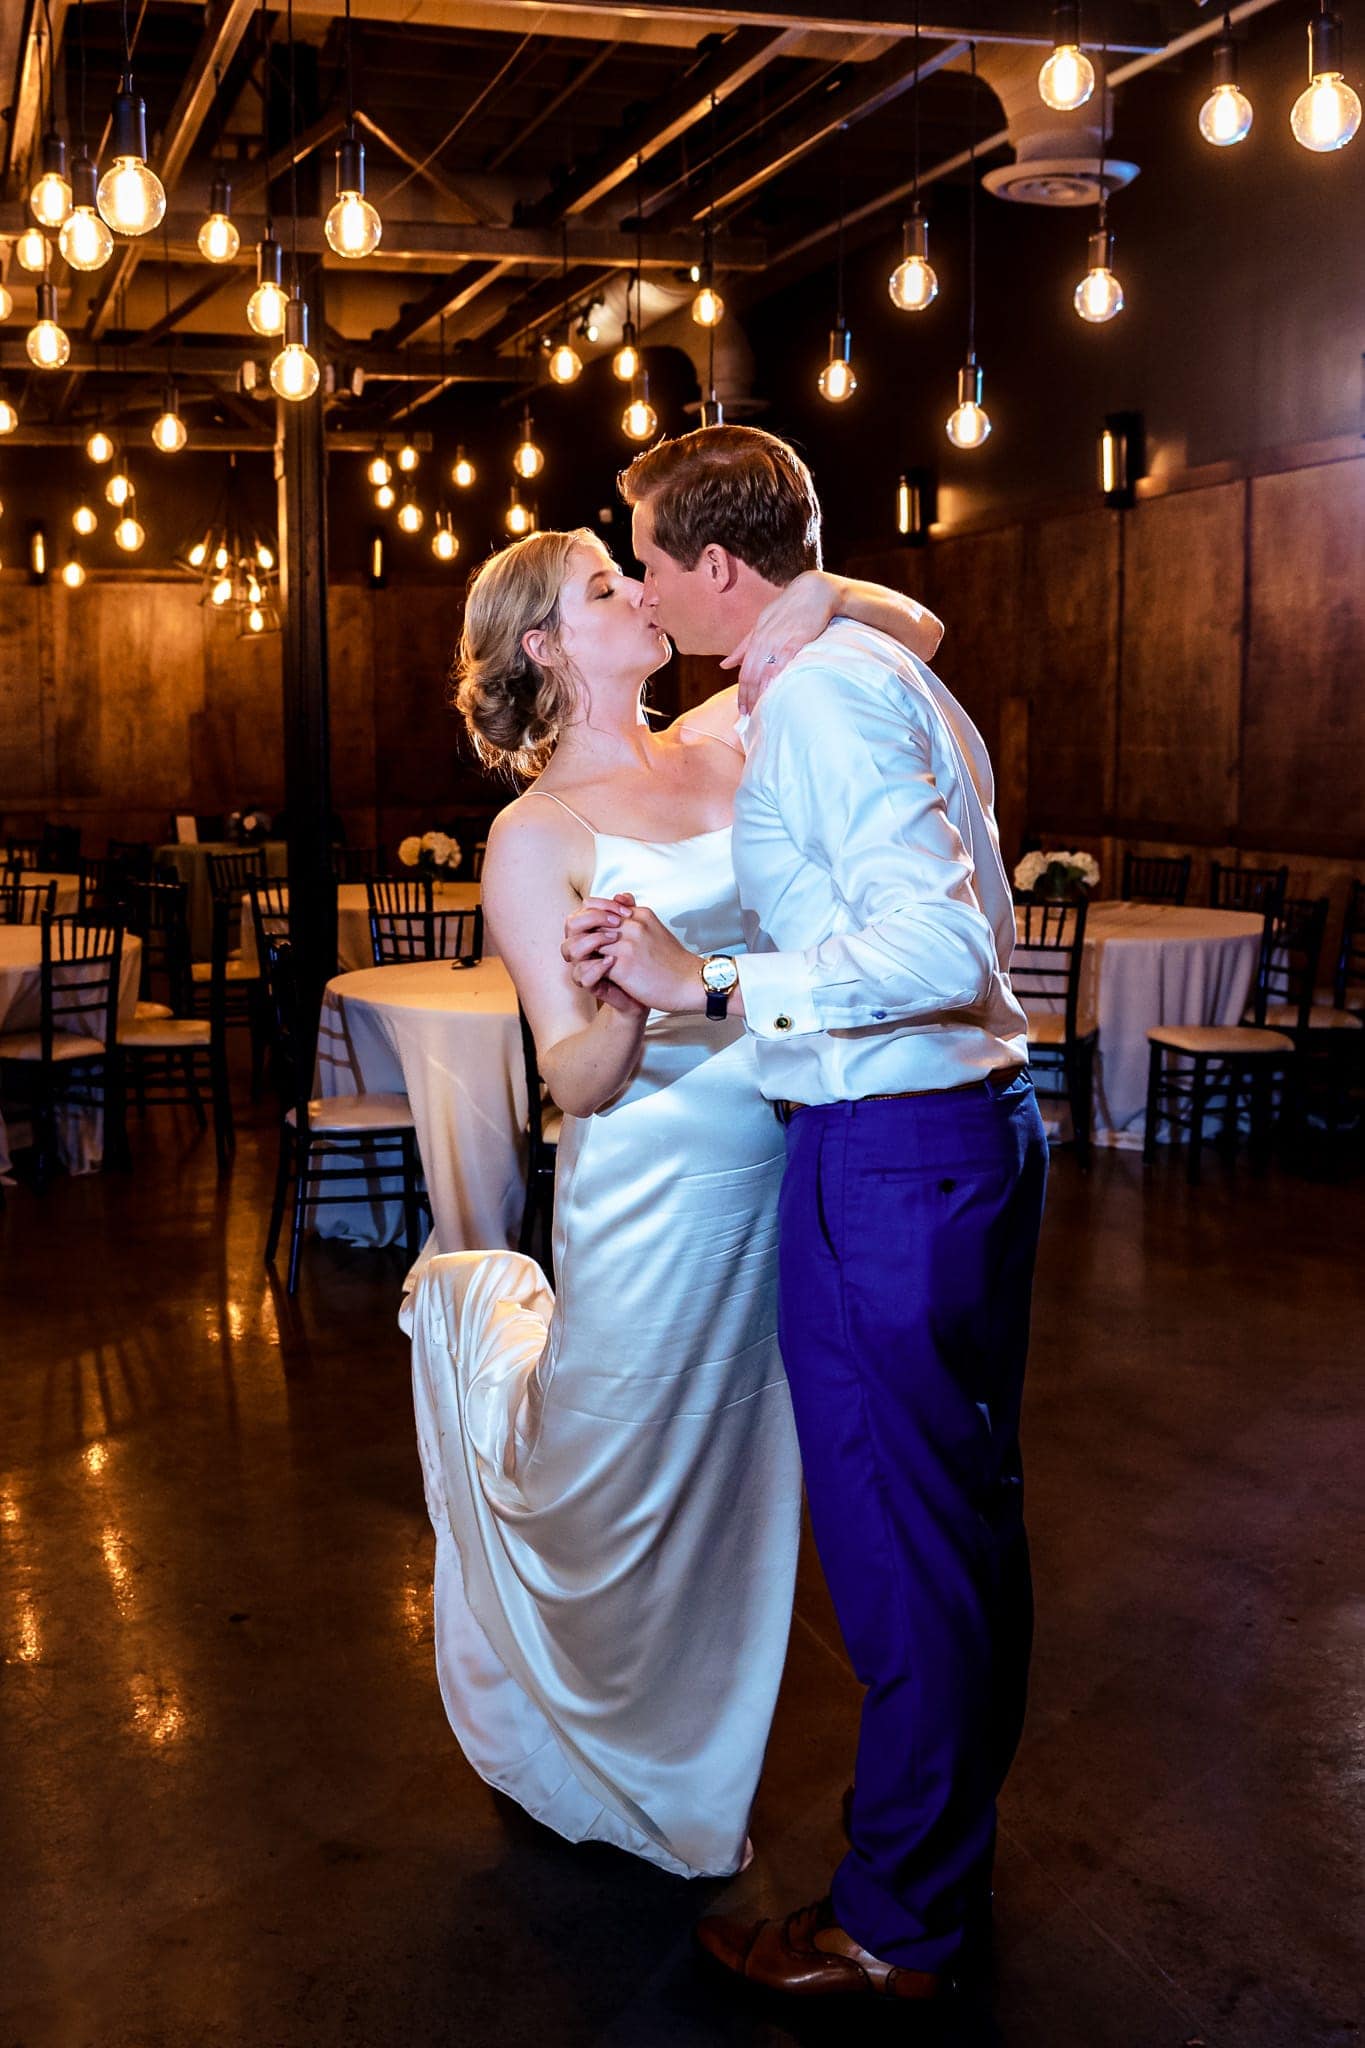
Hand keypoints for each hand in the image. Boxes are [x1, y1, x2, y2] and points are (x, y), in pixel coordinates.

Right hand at [561, 893, 646, 1019]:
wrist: (660, 987)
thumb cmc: (647, 958)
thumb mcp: (640, 931)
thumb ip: (629, 912)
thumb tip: (623, 895)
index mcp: (594, 929)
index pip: (584, 909)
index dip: (602, 905)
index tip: (626, 910)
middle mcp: (586, 946)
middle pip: (571, 924)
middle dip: (593, 918)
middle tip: (617, 923)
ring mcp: (586, 964)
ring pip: (569, 949)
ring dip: (591, 941)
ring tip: (615, 940)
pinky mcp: (592, 984)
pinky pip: (580, 975)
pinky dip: (594, 968)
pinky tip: (611, 962)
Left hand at [565, 895, 701, 1014]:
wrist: (689, 982)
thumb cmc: (672, 960)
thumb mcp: (655, 927)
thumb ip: (635, 913)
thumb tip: (619, 898)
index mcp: (638, 914)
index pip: (596, 906)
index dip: (585, 920)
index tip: (586, 933)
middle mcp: (631, 925)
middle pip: (587, 921)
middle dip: (578, 936)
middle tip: (580, 950)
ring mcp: (626, 944)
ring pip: (586, 942)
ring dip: (582, 955)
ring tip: (586, 964)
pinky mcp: (623, 965)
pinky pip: (593, 964)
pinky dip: (590, 971)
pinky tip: (596, 977)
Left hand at [722, 569, 842, 714]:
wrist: (814, 591)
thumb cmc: (789, 608)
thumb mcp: (762, 624)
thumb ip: (744, 645)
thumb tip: (725, 664)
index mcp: (756, 637)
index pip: (744, 670)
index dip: (742, 691)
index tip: (741, 709)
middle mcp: (764, 640)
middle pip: (751, 674)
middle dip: (748, 697)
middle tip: (748, 716)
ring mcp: (778, 640)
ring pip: (763, 672)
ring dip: (760, 694)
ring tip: (759, 711)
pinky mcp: (795, 641)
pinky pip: (782, 663)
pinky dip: (775, 679)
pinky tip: (773, 692)